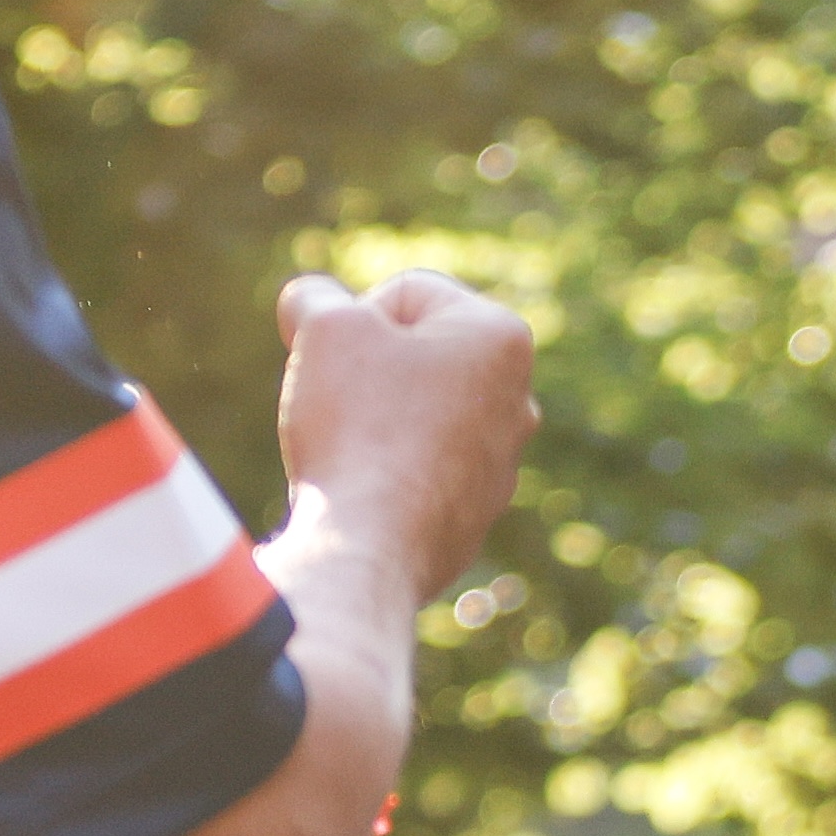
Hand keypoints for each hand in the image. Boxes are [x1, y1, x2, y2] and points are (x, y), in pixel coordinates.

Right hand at [274, 268, 535, 598]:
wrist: (373, 543)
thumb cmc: (360, 423)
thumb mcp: (325, 327)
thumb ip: (317, 297)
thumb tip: (315, 303)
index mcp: (503, 337)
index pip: (405, 293)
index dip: (353, 318)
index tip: (340, 357)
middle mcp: (520, 397)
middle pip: (414, 353)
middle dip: (367, 366)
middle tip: (340, 400)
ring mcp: (504, 458)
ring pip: (413, 409)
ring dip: (372, 416)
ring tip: (351, 446)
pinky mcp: (477, 506)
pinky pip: (416, 464)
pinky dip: (384, 465)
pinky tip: (366, 487)